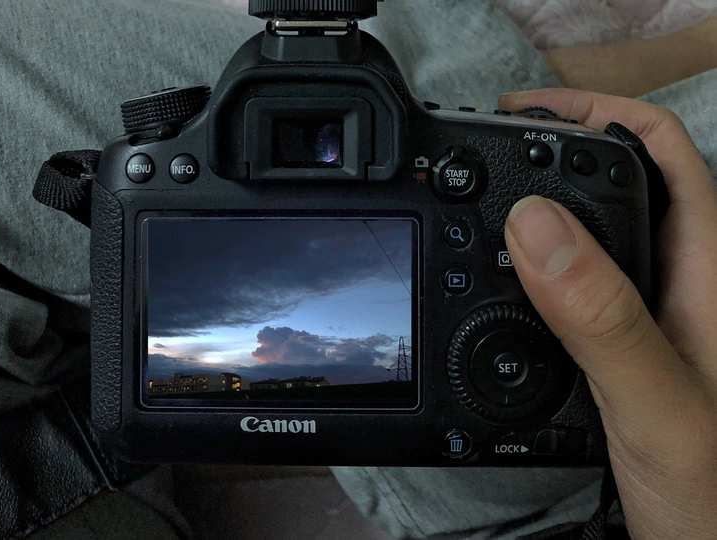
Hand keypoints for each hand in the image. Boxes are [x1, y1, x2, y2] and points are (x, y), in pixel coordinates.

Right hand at [498, 89, 716, 539]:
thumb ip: (601, 316)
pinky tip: (495, 280)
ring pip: (589, 232)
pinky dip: (525, 266)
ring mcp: (646, 313)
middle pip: (619, 180)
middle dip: (553, 148)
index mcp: (702, 269)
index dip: (594, 111)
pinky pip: (568, 284)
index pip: (658, 150)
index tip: (520, 111)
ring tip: (479, 201)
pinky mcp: (617, 345)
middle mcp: (676, 281)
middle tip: (486, 147)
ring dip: (535, 206)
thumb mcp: (655, 401)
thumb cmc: (716, 494)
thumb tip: (533, 225)